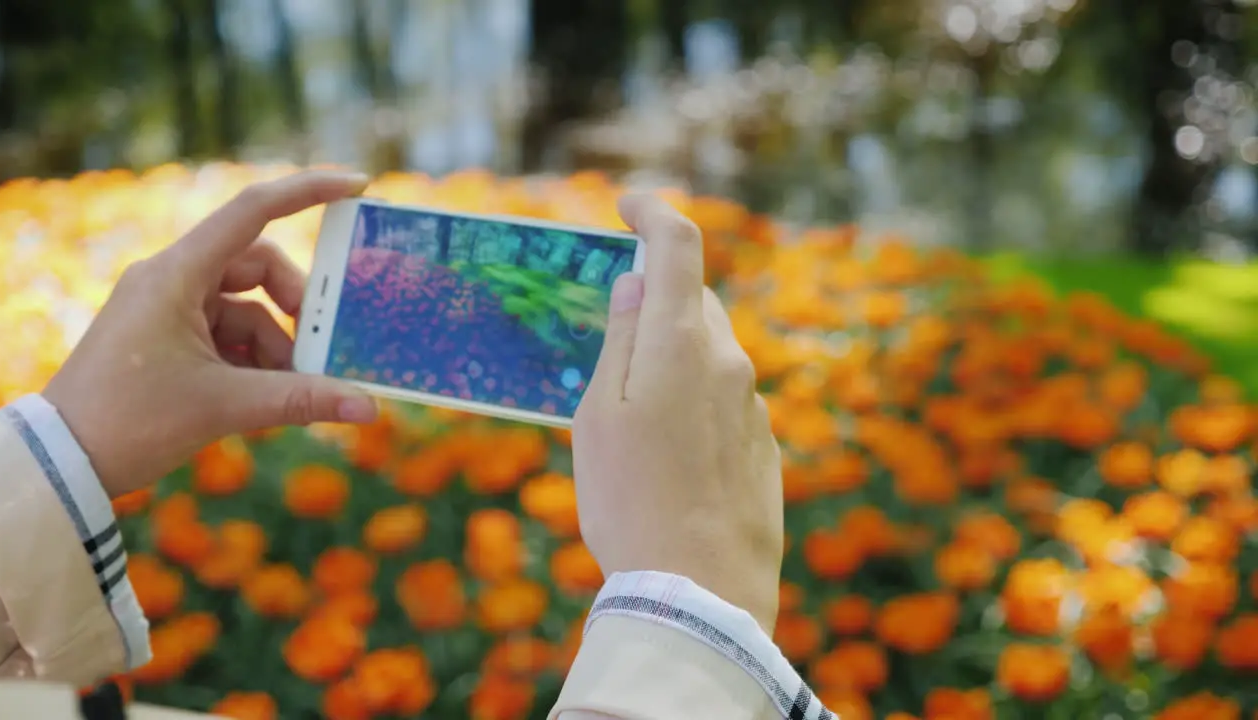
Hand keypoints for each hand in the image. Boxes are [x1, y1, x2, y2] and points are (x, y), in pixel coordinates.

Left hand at [43, 170, 379, 498]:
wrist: (62, 460)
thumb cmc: (131, 421)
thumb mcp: (225, 406)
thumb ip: (301, 400)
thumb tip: (368, 407)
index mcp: (176, 274)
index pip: (252, 211)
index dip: (308, 192)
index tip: (358, 186)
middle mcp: (170, 279)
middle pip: (257, 266)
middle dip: (293, 307)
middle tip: (319, 347)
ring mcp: (167, 306)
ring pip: (246, 307)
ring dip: (274, 346)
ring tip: (288, 391)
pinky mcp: (166, 335)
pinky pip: (226, 332)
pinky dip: (251, 360)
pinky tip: (259, 397)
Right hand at [572, 194, 783, 632]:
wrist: (700, 592)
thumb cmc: (631, 503)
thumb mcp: (598, 418)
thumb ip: (620, 341)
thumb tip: (633, 285)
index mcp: (680, 344)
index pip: (678, 245)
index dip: (653, 212)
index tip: (629, 204)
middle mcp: (728, 362)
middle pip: (691, 300)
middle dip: (654, 298)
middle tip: (612, 331)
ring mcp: (752, 405)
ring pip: (711, 350)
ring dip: (674, 354)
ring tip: (633, 412)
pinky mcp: (764, 445)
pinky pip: (726, 398)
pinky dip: (696, 397)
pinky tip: (669, 452)